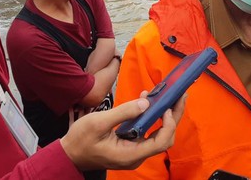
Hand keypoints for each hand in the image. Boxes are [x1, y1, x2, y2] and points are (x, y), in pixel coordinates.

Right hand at [60, 93, 185, 169]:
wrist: (68, 154)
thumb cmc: (80, 140)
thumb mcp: (99, 122)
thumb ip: (124, 112)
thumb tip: (146, 102)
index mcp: (130, 154)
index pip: (160, 142)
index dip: (169, 124)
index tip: (167, 107)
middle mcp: (136, 155)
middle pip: (164, 138)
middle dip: (175, 116)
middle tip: (181, 95)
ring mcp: (135, 152)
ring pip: (159, 135)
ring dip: (165, 115)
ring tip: (168, 94)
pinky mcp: (132, 146)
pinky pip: (148, 132)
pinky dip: (152, 117)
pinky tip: (148, 101)